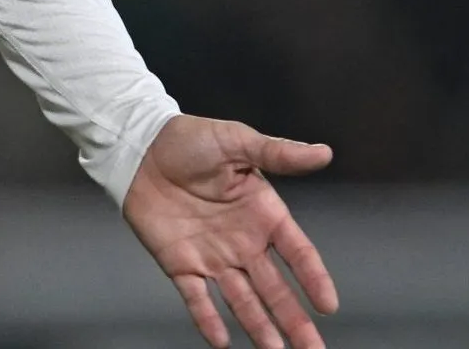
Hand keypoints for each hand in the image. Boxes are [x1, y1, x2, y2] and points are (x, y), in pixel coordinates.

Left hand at [123, 114, 338, 348]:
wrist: (140, 145)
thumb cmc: (191, 139)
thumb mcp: (238, 142)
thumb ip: (278, 153)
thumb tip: (324, 152)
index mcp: (264, 214)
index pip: (298, 253)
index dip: (314, 278)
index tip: (328, 306)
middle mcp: (243, 242)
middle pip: (276, 288)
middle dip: (295, 320)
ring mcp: (212, 256)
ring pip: (242, 300)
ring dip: (259, 327)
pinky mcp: (180, 263)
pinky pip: (196, 298)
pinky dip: (207, 320)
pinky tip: (221, 342)